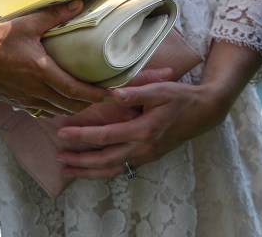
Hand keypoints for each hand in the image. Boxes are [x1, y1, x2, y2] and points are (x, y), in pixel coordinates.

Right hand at [0, 1, 108, 116]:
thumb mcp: (26, 23)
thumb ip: (54, 15)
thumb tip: (78, 5)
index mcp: (43, 73)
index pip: (76, 91)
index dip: (96, 95)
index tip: (112, 95)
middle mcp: (37, 91)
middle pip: (71, 106)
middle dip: (89, 103)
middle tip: (103, 96)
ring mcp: (26, 99)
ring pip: (57, 111)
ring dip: (73, 108)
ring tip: (84, 100)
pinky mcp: (17, 101)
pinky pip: (42, 110)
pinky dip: (56, 109)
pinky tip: (57, 101)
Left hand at [55, 74, 229, 179]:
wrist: (203, 113)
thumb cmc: (180, 97)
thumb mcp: (160, 89)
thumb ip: (136, 91)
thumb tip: (112, 93)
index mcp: (143, 130)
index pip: (105, 136)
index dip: (82, 136)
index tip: (62, 133)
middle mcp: (143, 148)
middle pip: (105, 160)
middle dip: (80, 161)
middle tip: (58, 158)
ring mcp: (145, 155)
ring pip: (112, 169)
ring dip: (88, 171)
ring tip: (68, 169)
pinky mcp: (147, 156)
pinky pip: (121, 168)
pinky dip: (102, 172)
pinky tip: (91, 170)